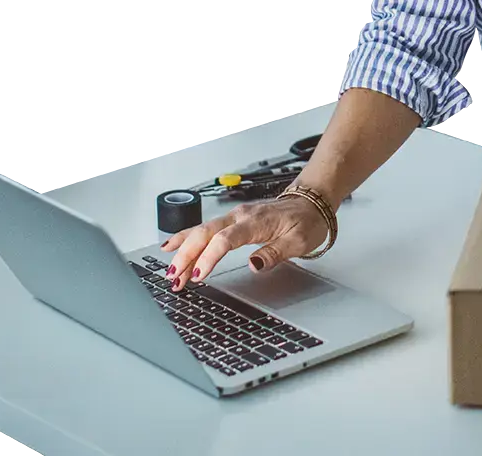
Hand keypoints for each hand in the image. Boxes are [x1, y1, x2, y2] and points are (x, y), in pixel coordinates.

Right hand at [161, 193, 329, 290]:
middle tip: (174, 278)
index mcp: (255, 221)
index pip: (225, 239)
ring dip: (183, 251)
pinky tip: (172, 246)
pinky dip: (186, 238)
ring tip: (170, 272)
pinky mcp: (231, 221)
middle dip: (186, 256)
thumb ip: (274, 253)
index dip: (209, 257)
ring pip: (200, 231)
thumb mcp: (298, 242)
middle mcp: (239, 216)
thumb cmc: (306, 222)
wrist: (310, 203)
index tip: (199, 275)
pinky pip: (204, 228)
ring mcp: (233, 216)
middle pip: (205, 234)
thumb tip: (253, 265)